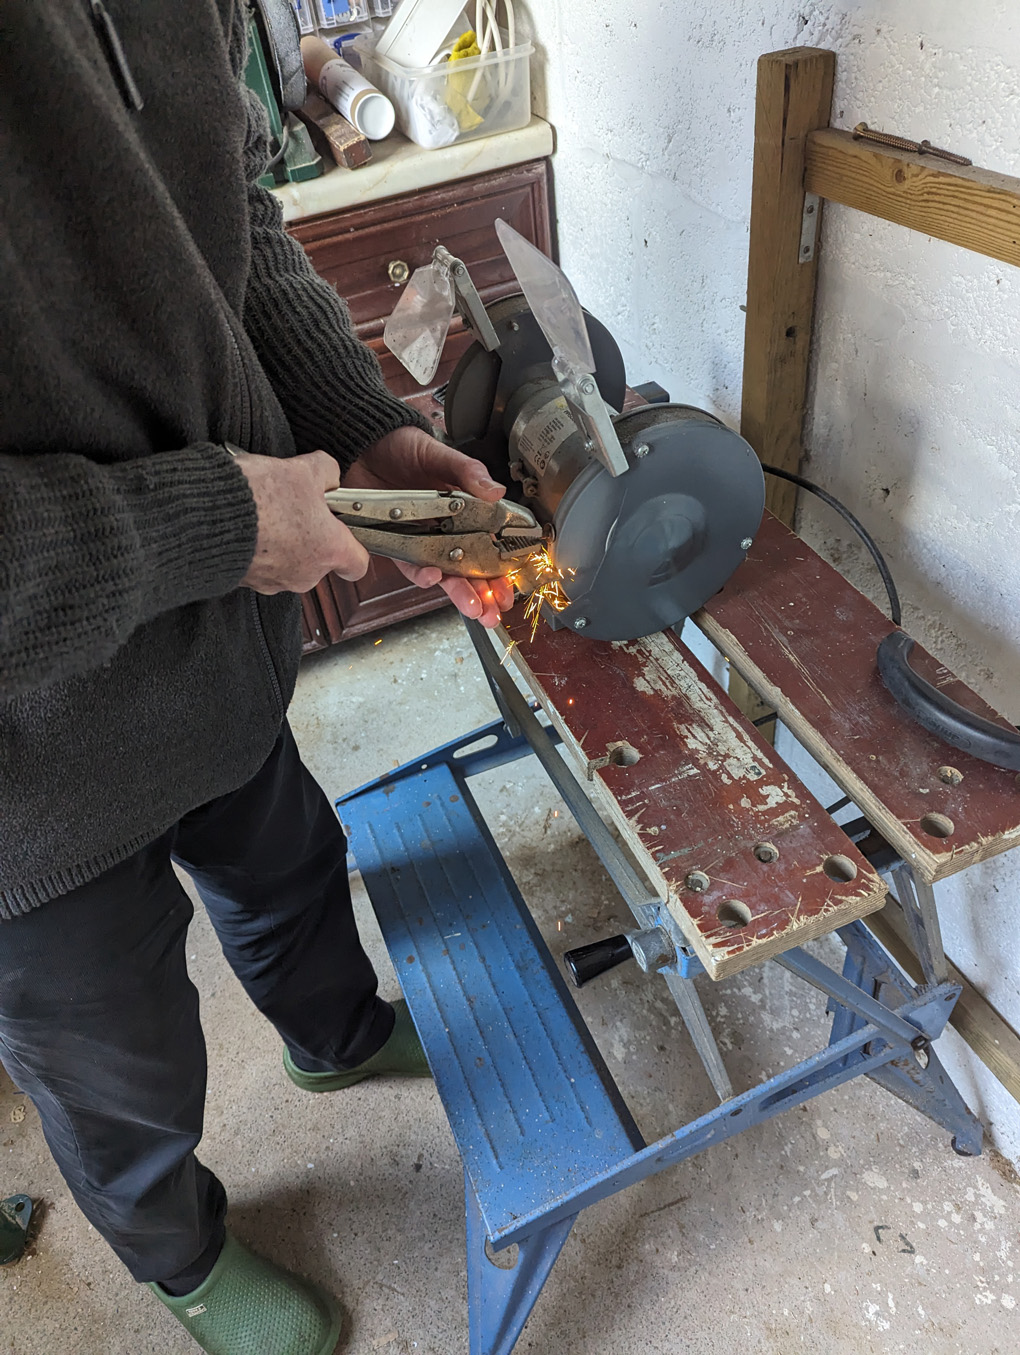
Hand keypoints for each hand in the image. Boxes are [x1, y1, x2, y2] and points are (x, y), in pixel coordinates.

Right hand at [235, 450, 369, 593]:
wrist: (207, 517)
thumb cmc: (261, 498)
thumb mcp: (304, 470)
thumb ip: (327, 472)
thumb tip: (328, 477)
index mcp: (329, 550)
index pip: (357, 563)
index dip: (353, 546)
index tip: (345, 531)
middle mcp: (306, 575)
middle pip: (319, 558)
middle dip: (309, 533)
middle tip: (295, 506)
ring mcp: (274, 582)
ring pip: (288, 560)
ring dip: (281, 539)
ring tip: (266, 510)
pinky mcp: (246, 581)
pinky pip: (260, 563)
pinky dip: (257, 546)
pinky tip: (248, 522)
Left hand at [346, 426, 516, 626]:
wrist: (361, 443)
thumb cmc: (400, 445)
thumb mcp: (439, 454)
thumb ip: (467, 472)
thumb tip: (496, 491)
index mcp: (462, 509)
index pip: (487, 544)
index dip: (500, 568)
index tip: (510, 586)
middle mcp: (442, 528)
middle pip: (468, 567)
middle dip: (484, 592)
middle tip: (495, 612)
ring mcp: (419, 537)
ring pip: (443, 573)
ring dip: (459, 593)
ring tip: (475, 609)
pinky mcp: (393, 542)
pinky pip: (409, 564)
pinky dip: (422, 574)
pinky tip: (435, 578)